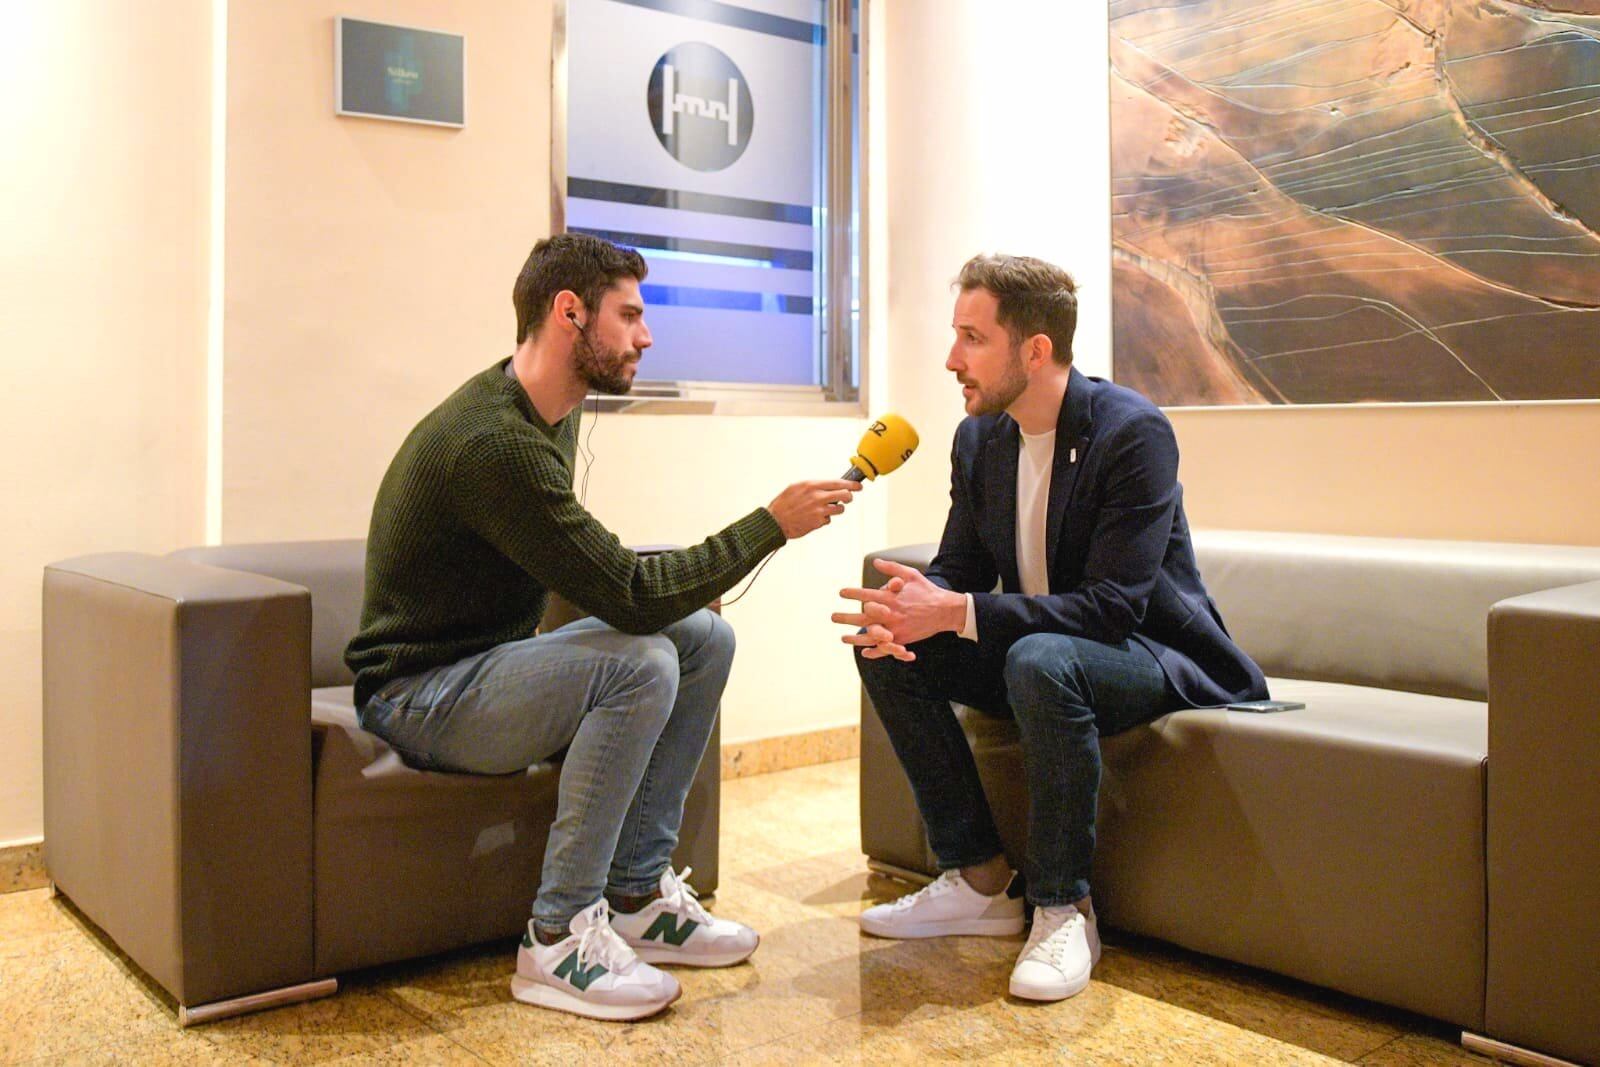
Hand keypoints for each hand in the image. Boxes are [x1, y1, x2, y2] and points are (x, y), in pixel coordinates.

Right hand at [767, 480, 860, 539]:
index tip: (858, 486)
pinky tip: (813, 517)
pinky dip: (824, 519)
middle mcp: (817, 497)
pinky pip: (829, 519)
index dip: (852, 484)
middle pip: (845, 495)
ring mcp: (819, 510)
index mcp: (812, 485)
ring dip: (835, 509)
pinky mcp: (818, 522)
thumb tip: (828, 485)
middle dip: (849, 497)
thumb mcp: (796, 487)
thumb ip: (813, 486)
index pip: (838, 482)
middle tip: (846, 498)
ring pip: (840, 508)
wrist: (775, 521)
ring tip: (823, 509)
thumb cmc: (784, 504)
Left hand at [832, 559, 966, 659]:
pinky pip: (886, 648)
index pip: (866, 595)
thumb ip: (892, 569)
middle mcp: (891, 614)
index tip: (841, 592)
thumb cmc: (927, 590)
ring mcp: (896, 628)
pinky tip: (864, 653)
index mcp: (891, 598)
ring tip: (843, 637)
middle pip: (863, 617)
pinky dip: (875, 652)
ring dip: (855, 637)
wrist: (945, 610)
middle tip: (833, 617)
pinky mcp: (903, 639)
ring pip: (871, 635)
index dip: (852, 593)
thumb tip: (875, 562)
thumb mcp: (910, 575)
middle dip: (846, 617)